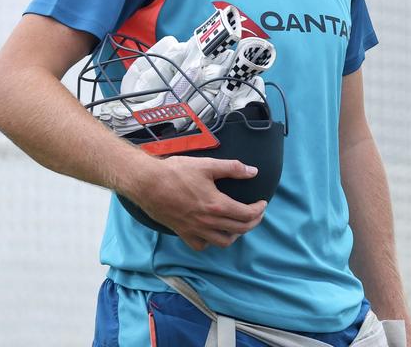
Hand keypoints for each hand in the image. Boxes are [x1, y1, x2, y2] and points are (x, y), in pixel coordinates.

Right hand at [122, 156, 266, 249]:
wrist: (147, 183)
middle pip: (240, 230)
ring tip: (238, 224)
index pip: (247, 215)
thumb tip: (253, 171)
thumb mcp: (208, 165)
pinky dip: (211, 241)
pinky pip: (201, 245)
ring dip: (236, 235)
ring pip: (223, 242)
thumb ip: (233, 168)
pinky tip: (213, 232)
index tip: (263, 203)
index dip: (259, 210)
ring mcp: (195, 230)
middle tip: (257, 213)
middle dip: (253, 222)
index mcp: (217, 205)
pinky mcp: (182, 233)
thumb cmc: (176, 172)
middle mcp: (208, 222)